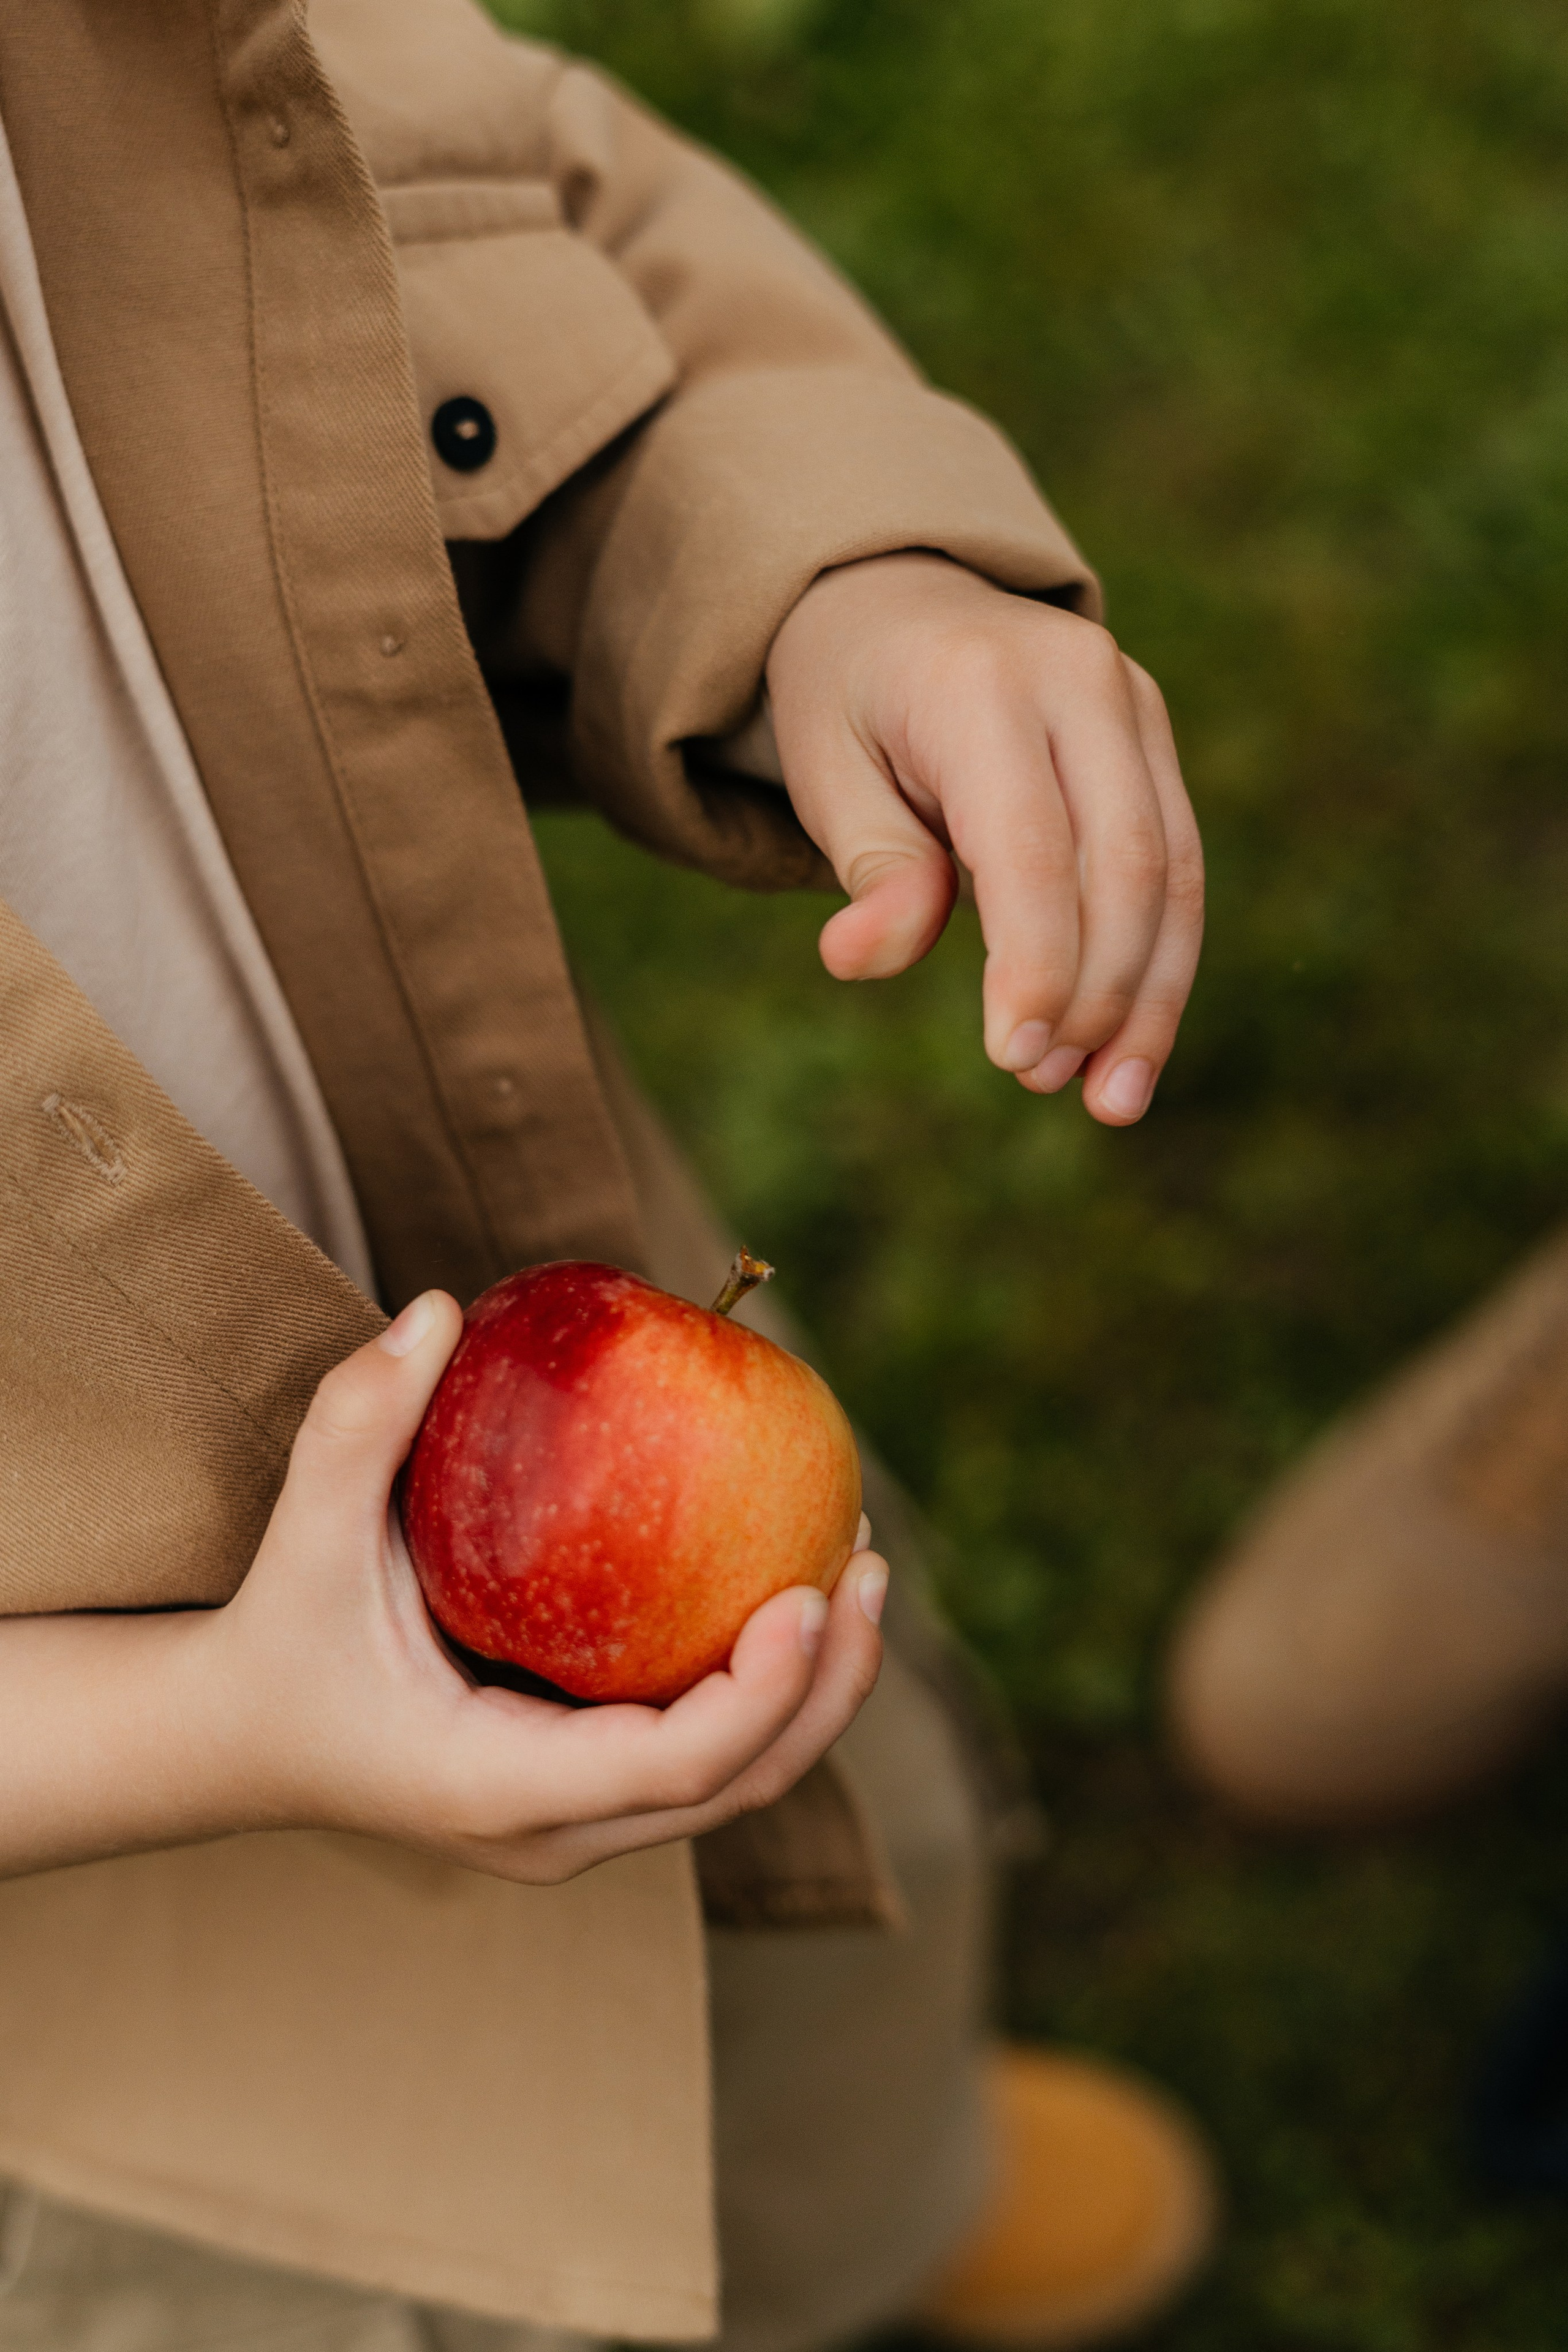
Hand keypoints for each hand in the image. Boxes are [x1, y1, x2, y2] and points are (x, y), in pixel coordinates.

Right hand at [0, 1297, 885, 1884]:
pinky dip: (764, 1686)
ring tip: (861, 1568)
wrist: (236, 1742)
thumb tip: (436, 1307)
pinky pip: (703, 1752)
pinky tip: (789, 1584)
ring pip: (736, 1785)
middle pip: (737, 1789)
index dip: (758, 1695)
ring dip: (815, 1690)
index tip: (810, 1594)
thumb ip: (356, 1423)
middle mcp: (552, 1834)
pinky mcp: (587, 1797)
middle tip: (869, 1564)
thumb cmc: (275, 1639)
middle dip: (825, 1689)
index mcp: (495, 1788)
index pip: (667, 1767)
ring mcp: (576, 1828)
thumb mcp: (301, 1536)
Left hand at [765, 552, 1203, 1123]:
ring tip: (1107, 1100)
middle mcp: (1079, 681)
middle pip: (1123, 863)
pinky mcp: (1157, 746)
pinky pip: (1179, 869)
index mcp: (981, 684)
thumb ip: (868, 862)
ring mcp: (1134, 707)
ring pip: (1172, 873)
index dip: (1035, 960)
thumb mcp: (824, 769)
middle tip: (1039, 1077)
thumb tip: (869, 958)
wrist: (901, 600)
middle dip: (1096, 990)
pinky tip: (1129, 1050)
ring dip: (1148, 999)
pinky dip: (1161, 966)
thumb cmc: (849, 700)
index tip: (1013, 1054)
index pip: (1031, 844)